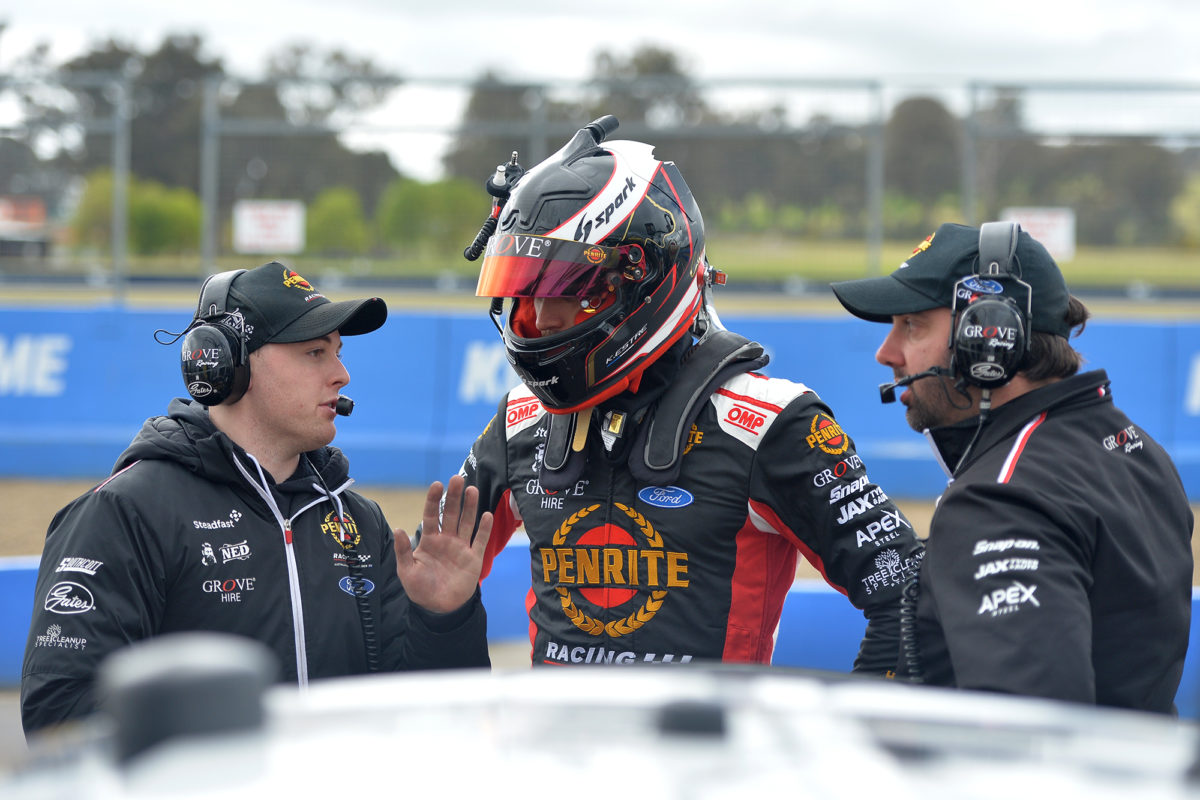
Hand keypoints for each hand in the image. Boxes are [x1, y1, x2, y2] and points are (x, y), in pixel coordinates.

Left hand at [393, 475, 491, 613]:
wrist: (439, 608)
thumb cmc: (420, 589)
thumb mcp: (406, 571)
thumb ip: (403, 551)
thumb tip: (398, 529)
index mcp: (429, 540)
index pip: (431, 515)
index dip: (433, 500)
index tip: (437, 484)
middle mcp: (446, 540)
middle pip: (451, 514)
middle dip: (454, 496)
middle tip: (457, 478)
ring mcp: (461, 548)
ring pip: (466, 522)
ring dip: (470, 507)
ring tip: (472, 490)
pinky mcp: (474, 558)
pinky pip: (480, 540)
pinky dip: (484, 528)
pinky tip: (487, 515)